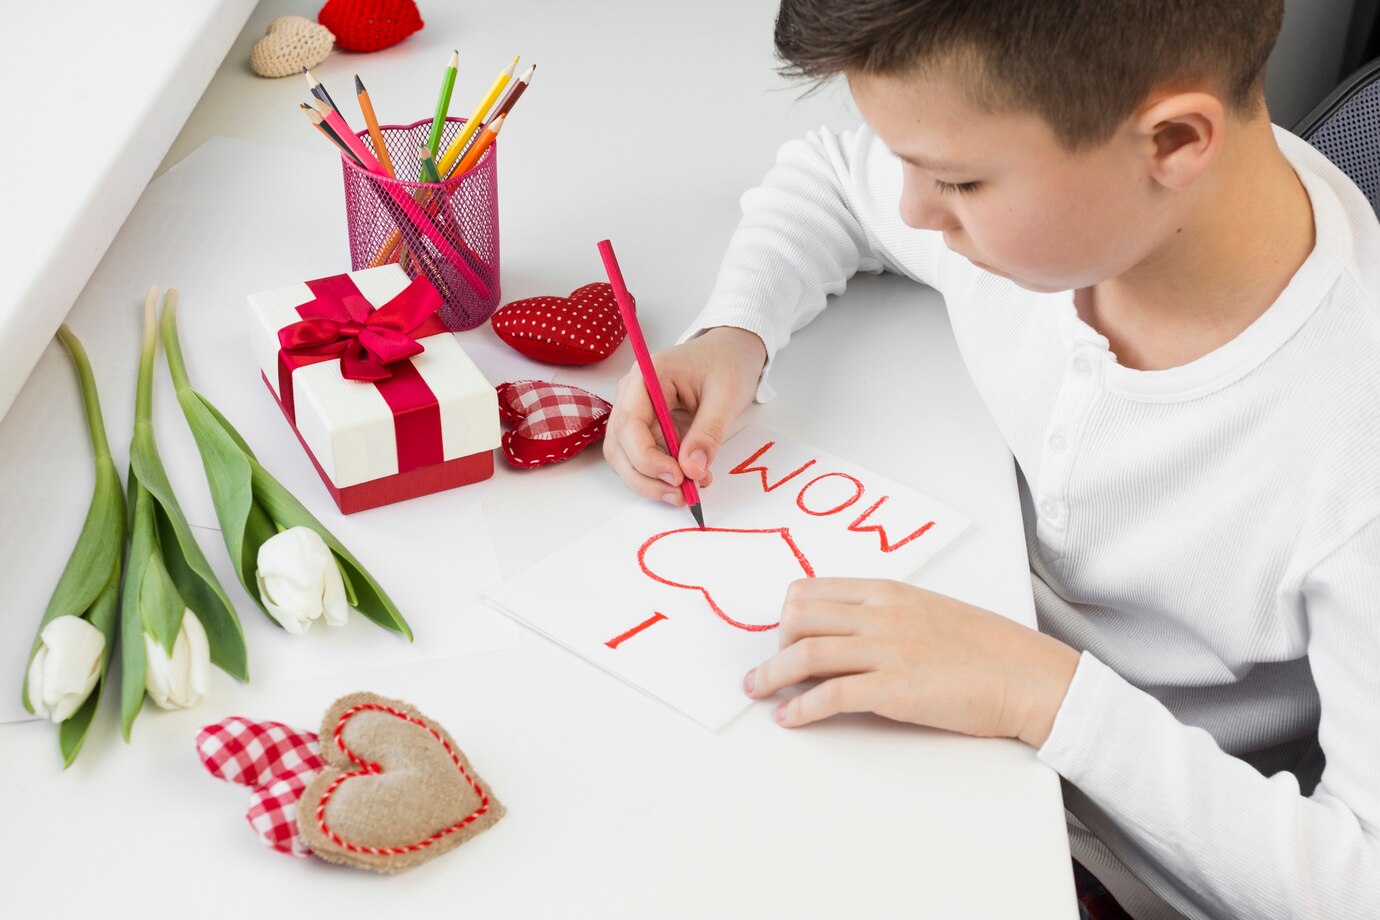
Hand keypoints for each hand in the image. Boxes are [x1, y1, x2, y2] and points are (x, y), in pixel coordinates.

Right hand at [604, 326, 765, 505]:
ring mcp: (635, 411)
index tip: (677, 477)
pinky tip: (688, 481)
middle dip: (646, 477)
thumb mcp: (726, 396)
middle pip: (620, 446)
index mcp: (646, 376)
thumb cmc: (727, 363)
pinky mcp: (646, 426)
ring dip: (650, 481)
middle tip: (681, 495)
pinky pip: (643, 457)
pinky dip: (660, 476)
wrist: (731, 351)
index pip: (630, 425)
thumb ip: (708, 433)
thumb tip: (692, 469)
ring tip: (686, 493)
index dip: (647, 458)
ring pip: (626, 458)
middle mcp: (632, 394)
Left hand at [744, 578, 1079, 746]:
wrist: (1027, 676)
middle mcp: (879, 614)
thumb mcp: (928, 613)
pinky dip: (799, 708)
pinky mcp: (892, 689)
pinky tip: (789, 718)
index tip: (780, 638)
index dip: (787, 617)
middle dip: (773, 645)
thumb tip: (848, 633)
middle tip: (769, 668)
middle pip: (797, 618)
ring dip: (770, 676)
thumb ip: (886, 616)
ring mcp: (885, 650)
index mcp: (887, 591)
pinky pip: (829, 695)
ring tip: (757, 692)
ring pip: (803, 654)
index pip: (811, 591)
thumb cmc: (986, 649)